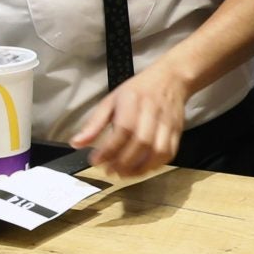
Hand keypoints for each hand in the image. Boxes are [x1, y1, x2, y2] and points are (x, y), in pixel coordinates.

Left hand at [69, 64, 192, 175]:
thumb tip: (76, 144)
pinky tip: (141, 169)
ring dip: (140, 168)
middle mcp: (152, 112)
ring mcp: (168, 123)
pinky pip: (169, 153)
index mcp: (133, 101)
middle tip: (109, 170)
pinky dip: (155, 166)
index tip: (96, 161)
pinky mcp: (177, 132)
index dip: (109, 149)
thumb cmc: (137, 91)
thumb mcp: (111, 101)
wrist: (171, 79)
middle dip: (123, 162)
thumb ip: (94, 124)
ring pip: (158, 151)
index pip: (123, 129)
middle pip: (141, 142)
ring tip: (124, 173)